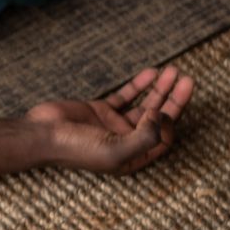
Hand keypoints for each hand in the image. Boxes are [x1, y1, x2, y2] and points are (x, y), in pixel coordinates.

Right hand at [24, 65, 195, 174]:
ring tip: (173, 71)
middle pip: (159, 119)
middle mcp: (127, 141)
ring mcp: (114, 124)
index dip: (169, 124)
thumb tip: (160, 117)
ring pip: (146, 104)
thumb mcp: (115, 150)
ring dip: (160, 88)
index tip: (161, 111)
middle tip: (187, 80)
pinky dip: (139, 84)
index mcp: (132, 157)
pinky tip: (150, 72)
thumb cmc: (75, 149)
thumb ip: (144, 138)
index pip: (163, 139)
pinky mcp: (101, 109)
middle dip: (175, 99)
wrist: (42, 134)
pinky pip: (127, 95)